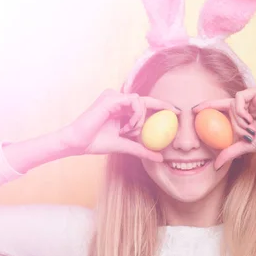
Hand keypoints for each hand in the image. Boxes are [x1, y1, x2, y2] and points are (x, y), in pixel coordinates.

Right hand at [58, 89, 178, 160]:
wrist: (78, 143)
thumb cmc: (97, 143)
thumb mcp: (125, 146)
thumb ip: (142, 150)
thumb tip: (160, 158)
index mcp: (122, 109)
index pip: (145, 105)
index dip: (161, 107)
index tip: (176, 113)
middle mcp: (119, 100)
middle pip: (146, 100)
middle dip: (163, 105)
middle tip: (177, 111)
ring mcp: (114, 97)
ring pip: (140, 101)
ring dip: (140, 119)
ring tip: (130, 131)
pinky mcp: (111, 98)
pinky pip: (133, 101)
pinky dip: (135, 115)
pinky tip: (127, 126)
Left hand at [192, 85, 255, 168]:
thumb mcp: (248, 146)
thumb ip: (231, 151)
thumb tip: (214, 166)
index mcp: (246, 112)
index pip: (223, 107)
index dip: (208, 106)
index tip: (193, 111)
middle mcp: (250, 101)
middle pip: (227, 106)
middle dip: (228, 121)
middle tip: (238, 131)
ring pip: (233, 102)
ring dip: (237, 118)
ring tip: (250, 128)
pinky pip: (240, 96)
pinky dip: (241, 110)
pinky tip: (250, 120)